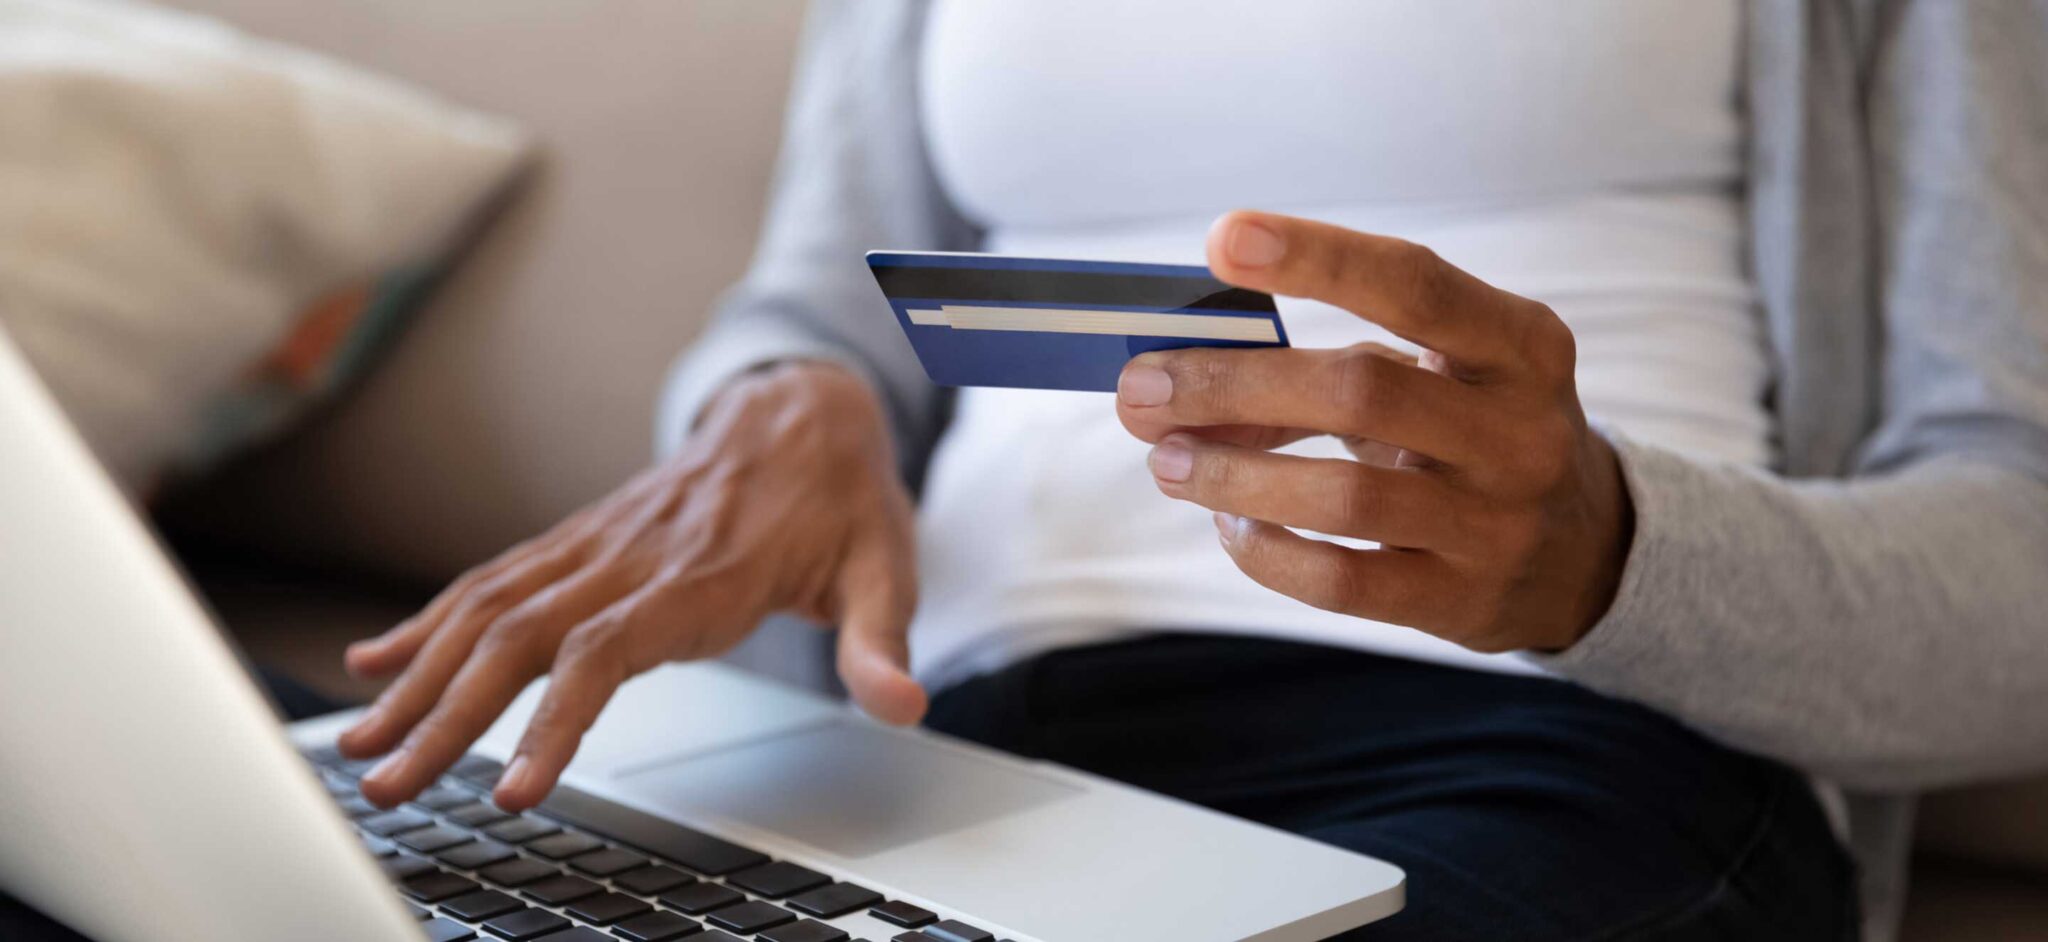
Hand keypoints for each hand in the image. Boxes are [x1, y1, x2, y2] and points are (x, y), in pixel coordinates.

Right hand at [336, 361, 924, 809]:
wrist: (804, 406)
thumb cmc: (844, 497)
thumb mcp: (886, 566)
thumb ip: (881, 642)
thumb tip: (904, 706)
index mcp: (702, 574)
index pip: (608, 651)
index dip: (555, 719)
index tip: (512, 787)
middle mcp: (631, 556)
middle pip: (517, 638)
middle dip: (443, 715)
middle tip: (385, 784)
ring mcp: (595, 543)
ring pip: (485, 608)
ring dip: (417, 677)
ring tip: (359, 743)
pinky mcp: (577, 540)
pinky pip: (489, 580)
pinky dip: (426, 624)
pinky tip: (374, 664)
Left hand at [1116, 211, 1633, 653]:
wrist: (1584, 551)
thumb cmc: (1472, 432)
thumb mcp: (1435, 374)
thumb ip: (1326, 365)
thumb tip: (1179, 385)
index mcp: (1520, 344)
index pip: (1413, 282)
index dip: (1316, 257)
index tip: (1223, 240)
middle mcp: (1520, 430)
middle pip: (1360, 391)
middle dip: (1234, 385)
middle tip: (1143, 388)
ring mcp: (1497, 523)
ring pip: (1344, 498)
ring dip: (1233, 476)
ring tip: (1168, 462)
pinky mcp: (1462, 602)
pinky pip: (1343, 582)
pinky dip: (1268, 552)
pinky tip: (1232, 525)